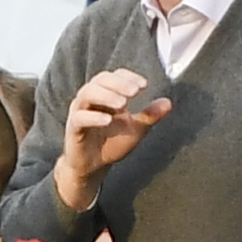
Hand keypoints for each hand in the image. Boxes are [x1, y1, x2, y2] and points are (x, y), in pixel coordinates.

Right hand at [54, 68, 168, 211]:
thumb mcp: (136, 129)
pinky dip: (93, 117)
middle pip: (100, 80)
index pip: (115, 76)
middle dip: (119, 83)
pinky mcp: (73, 128)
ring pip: (87, 94)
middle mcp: (91, 99)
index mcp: (106, 94)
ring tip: (122, 104)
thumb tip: (169, 102)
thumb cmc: (112, 143)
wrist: (94, 166)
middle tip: (135, 92)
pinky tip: (107, 120)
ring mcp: (80, 112)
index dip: (128, 77)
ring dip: (106, 96)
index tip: (144, 85)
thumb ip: (150, 116)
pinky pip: (80, 117)